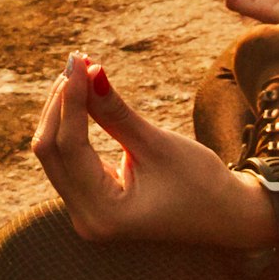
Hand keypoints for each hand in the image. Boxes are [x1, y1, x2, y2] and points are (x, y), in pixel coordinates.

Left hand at [31, 50, 273, 247]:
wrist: (227, 216)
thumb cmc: (201, 183)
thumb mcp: (157, 144)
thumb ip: (115, 112)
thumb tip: (87, 70)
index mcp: (105, 213)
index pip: (70, 146)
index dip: (70, 99)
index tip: (80, 60)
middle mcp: (86, 220)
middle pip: (51, 151)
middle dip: (60, 104)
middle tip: (78, 61)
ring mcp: (85, 215)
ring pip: (54, 154)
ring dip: (63, 113)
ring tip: (80, 71)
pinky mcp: (91, 204)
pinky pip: (68, 160)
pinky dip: (72, 128)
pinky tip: (80, 97)